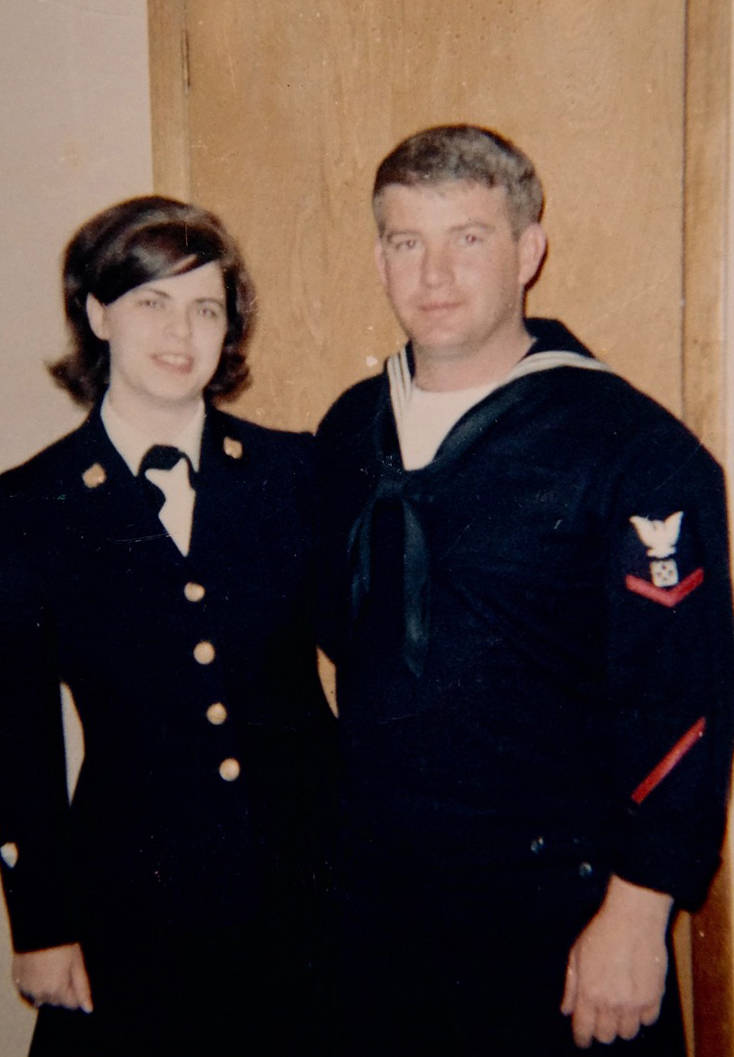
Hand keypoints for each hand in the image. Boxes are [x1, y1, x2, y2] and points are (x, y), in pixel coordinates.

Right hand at [13, 942, 92, 1012]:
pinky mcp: (17, 980)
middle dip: (63, 989)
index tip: (76, 976)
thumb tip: (88, 1008)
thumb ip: (82, 988)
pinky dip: (35, 983)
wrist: (39, 928)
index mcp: (56, 990)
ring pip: (42, 996)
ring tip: (52, 966)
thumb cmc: (61, 943)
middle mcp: (39, 993)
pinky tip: (40, 968)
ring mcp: (26, 988)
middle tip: (65, 968)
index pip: (71, 1004)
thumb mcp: (77, 963)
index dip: (77, 991)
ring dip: (48, 988)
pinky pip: (29, 989)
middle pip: (57, 1000)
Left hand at [560, 875, 671, 1047]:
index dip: (582, 1038)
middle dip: (601, 1029)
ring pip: (627, 1033)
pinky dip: (642, 1015)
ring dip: (622, 1024)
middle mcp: (611, 1003)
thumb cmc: (602, 932)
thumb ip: (571, 986)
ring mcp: (634, 1003)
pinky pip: (648, 1021)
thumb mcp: (576, 955)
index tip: (583, 1038)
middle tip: (601, 1016)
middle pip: (606, 1036)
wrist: (633, 919)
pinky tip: (636, 999)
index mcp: (589, 993)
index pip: (584, 1030)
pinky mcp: (654, 998)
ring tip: (619, 1007)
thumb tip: (566, 1010)